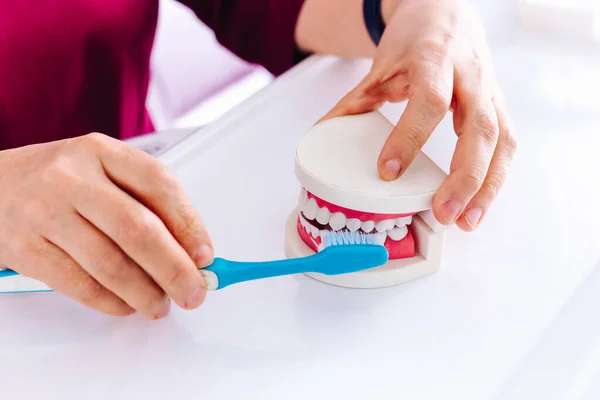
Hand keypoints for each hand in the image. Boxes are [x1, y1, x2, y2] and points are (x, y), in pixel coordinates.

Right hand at [0, 133, 212, 318]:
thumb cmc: (60, 182)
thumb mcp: (103, 172)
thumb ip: (146, 203)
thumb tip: (190, 252)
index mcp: (101, 152)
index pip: (158, 184)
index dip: (189, 224)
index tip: (205, 255)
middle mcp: (72, 178)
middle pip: (137, 228)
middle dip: (173, 268)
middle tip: (193, 291)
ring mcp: (45, 212)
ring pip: (109, 263)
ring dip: (144, 292)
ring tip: (161, 304)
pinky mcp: (24, 248)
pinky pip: (79, 284)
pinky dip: (111, 302)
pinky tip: (127, 304)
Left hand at [320, 0, 516, 230]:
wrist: (445, 14)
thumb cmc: (415, 39)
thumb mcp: (380, 65)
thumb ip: (355, 102)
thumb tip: (322, 137)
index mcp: (435, 61)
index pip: (430, 101)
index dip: (410, 137)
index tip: (388, 172)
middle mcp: (470, 76)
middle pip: (479, 127)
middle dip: (464, 176)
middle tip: (444, 212)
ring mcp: (490, 92)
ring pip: (502, 140)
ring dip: (487, 185)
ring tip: (467, 221)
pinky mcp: (498, 107)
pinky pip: (507, 144)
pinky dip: (495, 177)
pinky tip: (479, 203)